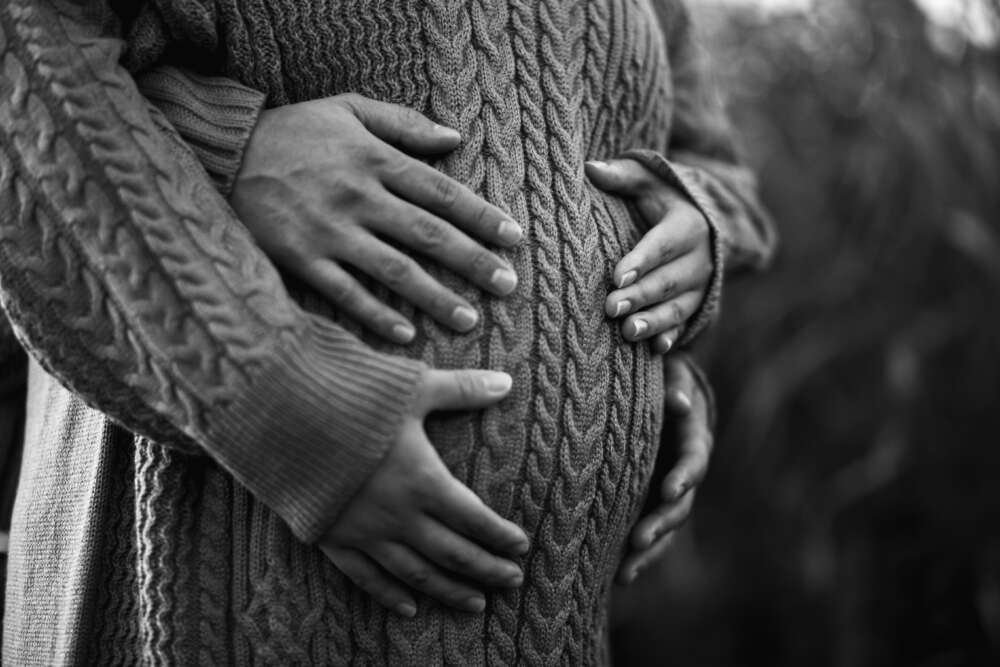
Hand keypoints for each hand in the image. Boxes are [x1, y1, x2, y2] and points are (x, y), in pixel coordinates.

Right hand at [232, 94, 522, 343]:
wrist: (222, 151)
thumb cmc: (292, 130)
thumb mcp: (347, 108)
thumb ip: (403, 123)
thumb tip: (455, 137)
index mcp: (374, 160)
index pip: (441, 191)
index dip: (481, 216)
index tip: (513, 239)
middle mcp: (358, 197)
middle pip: (428, 234)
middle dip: (473, 262)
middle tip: (507, 286)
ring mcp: (330, 232)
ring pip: (394, 270)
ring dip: (435, 297)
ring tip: (469, 319)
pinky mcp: (301, 259)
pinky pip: (345, 293)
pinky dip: (376, 315)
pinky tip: (407, 335)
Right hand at [319, 368, 528, 615]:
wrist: (278, 414)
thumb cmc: (351, 394)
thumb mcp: (412, 386)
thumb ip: (461, 389)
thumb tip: (506, 381)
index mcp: (423, 480)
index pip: (474, 519)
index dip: (500, 536)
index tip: (521, 547)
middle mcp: (398, 514)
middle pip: (453, 554)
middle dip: (486, 569)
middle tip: (512, 582)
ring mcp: (364, 532)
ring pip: (416, 574)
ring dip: (449, 590)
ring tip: (476, 604)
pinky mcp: (331, 538)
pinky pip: (365, 577)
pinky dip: (389, 595)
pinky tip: (409, 609)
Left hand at [585, 159, 711, 352]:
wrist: (705, 220)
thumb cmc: (665, 198)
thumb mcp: (651, 180)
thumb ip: (623, 175)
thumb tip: (588, 168)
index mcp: (688, 224)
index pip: (662, 244)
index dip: (640, 261)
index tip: (615, 276)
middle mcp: (701, 257)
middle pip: (668, 280)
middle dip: (639, 296)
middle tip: (610, 309)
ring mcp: (702, 284)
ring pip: (679, 306)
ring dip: (654, 321)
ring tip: (628, 332)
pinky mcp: (700, 304)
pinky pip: (687, 323)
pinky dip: (672, 336)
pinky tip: (657, 349)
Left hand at [616, 356, 712, 584]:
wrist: (663, 389)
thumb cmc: (665, 375)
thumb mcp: (673, 372)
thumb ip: (674, 384)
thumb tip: (677, 400)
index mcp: (693, 439)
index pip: (693, 461)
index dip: (683, 476)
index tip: (669, 489)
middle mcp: (684, 472)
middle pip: (680, 505)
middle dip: (660, 524)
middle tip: (638, 540)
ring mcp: (668, 491)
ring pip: (665, 527)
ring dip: (648, 551)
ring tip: (624, 572)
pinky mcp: (651, 501)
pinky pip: (648, 531)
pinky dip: (637, 554)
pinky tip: (618, 576)